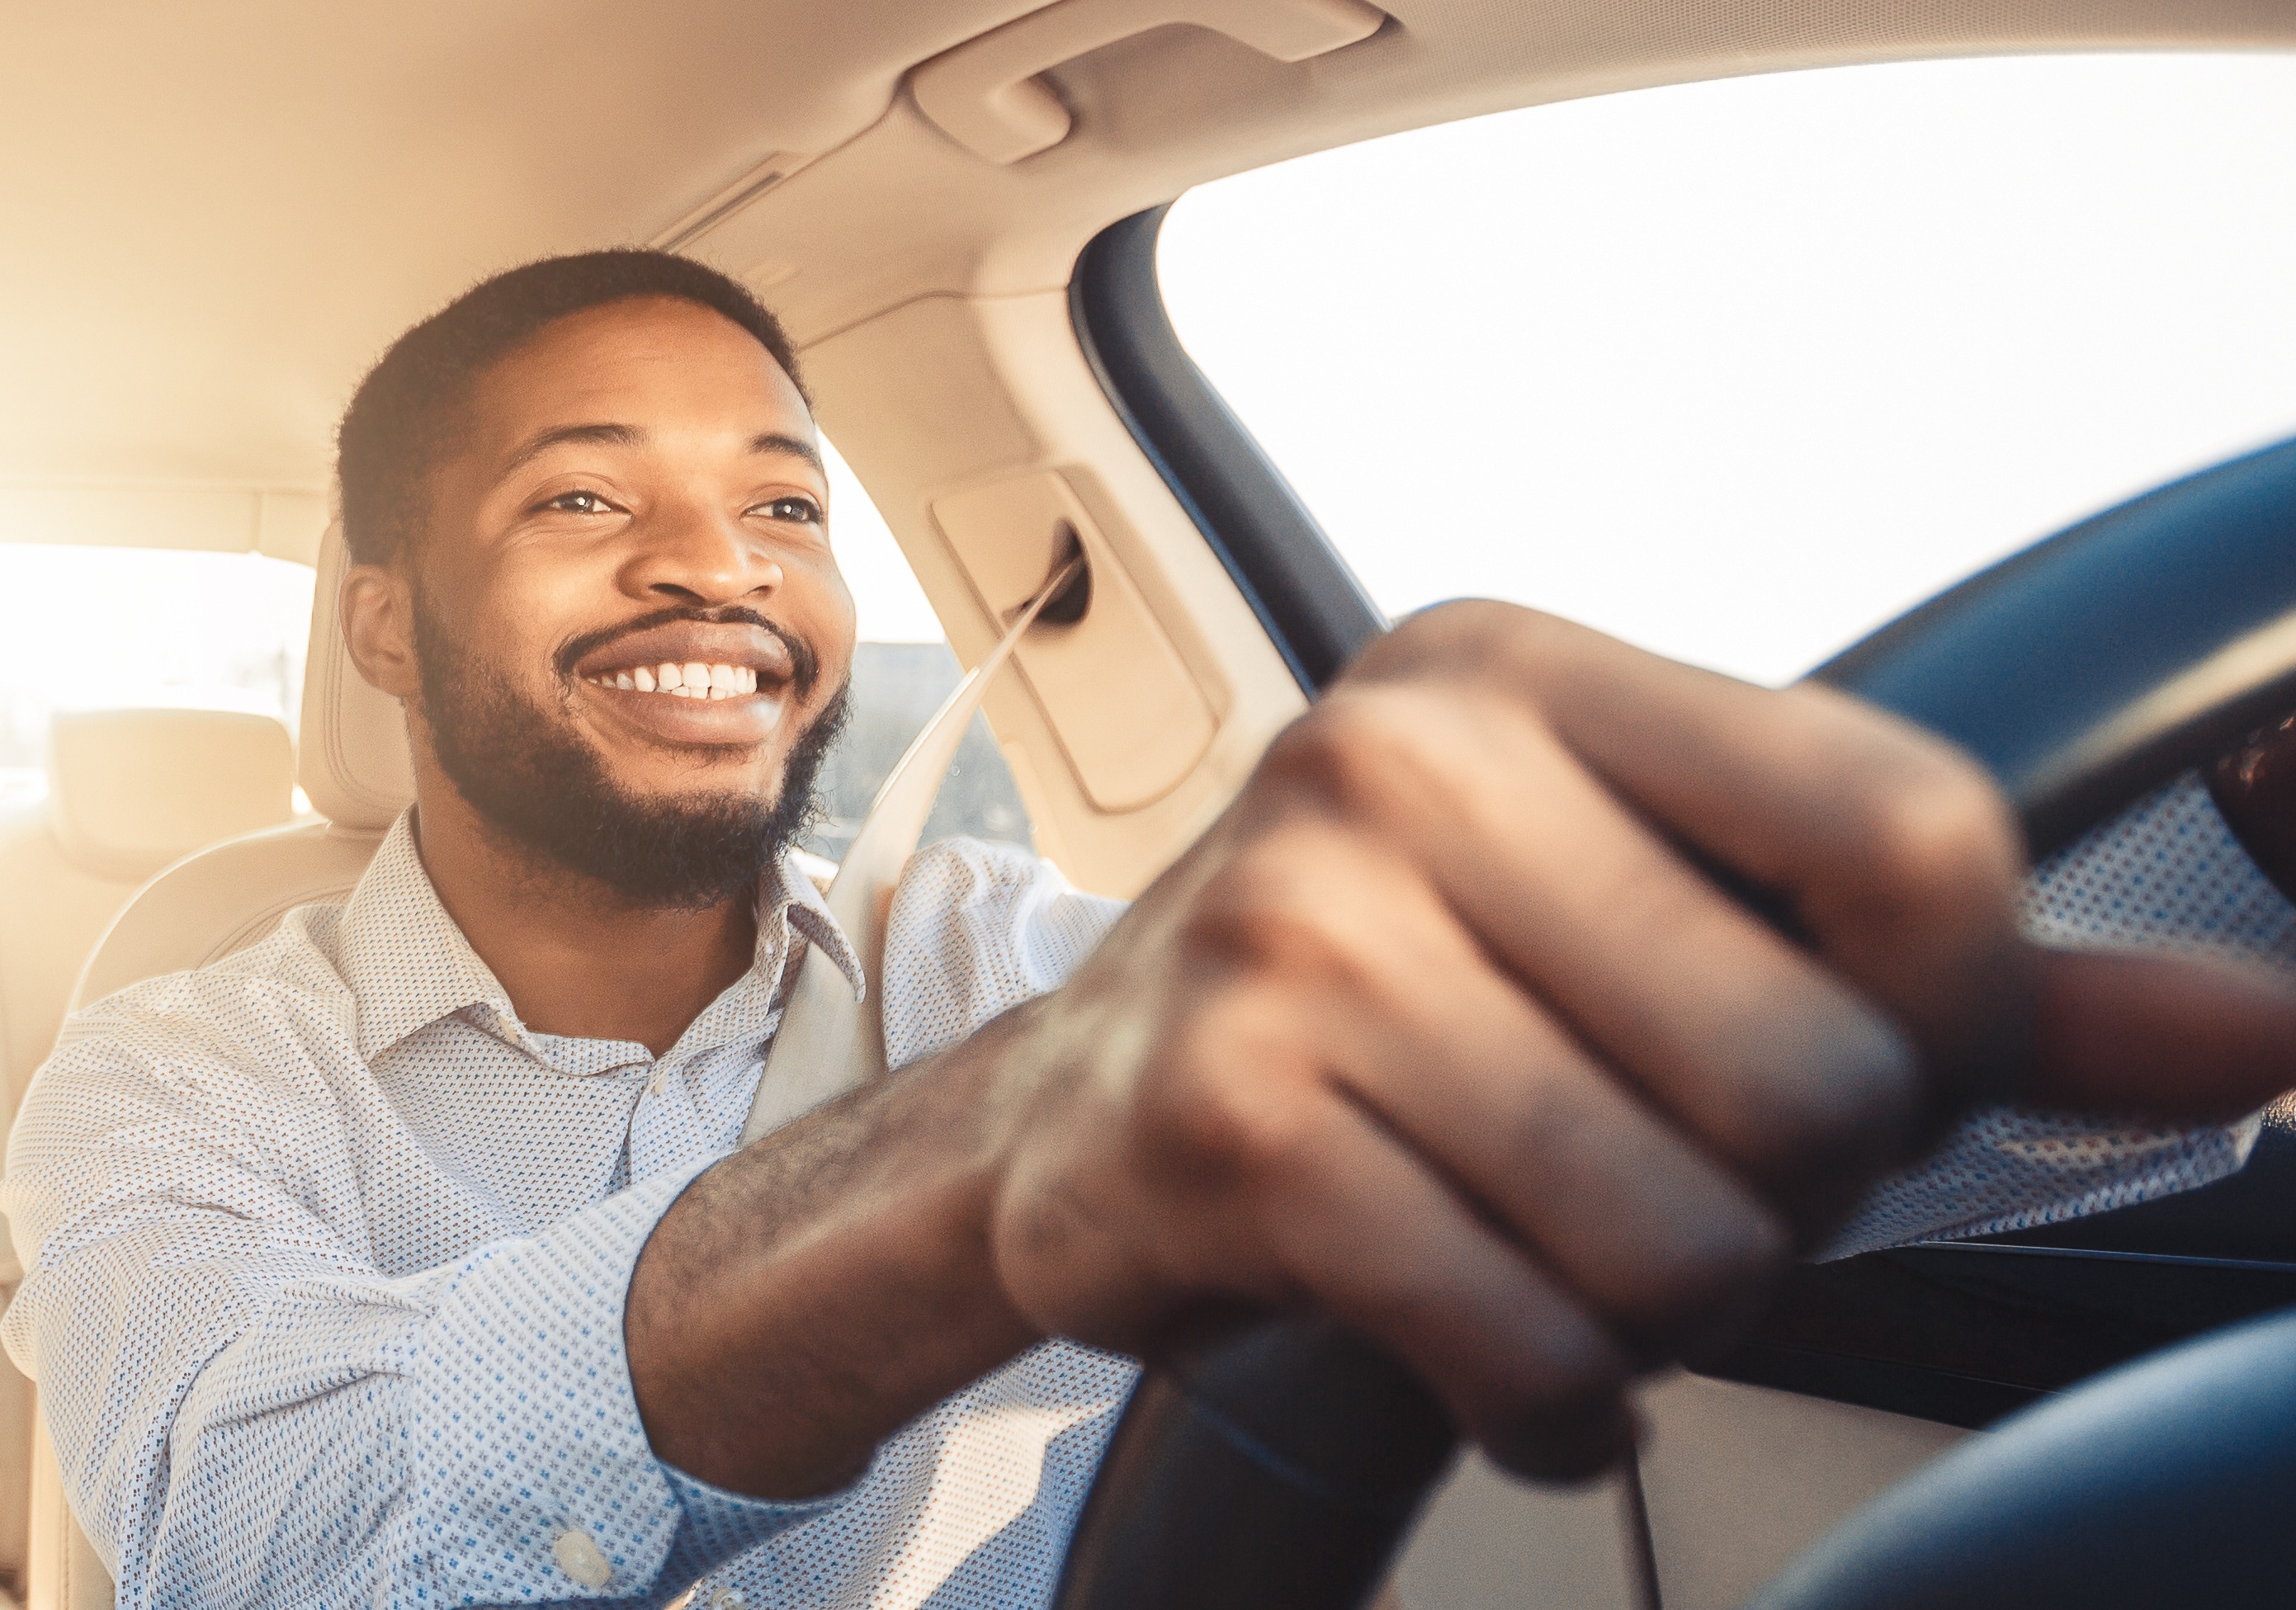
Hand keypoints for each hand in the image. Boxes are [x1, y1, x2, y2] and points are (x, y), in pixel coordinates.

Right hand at [961, 601, 2295, 1478]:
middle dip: (1780, 1201)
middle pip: (1818, 1083)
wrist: (1074, 1114)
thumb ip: (1953, 980)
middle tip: (1656, 1177)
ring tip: (1561, 1260)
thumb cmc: (1395, 1004)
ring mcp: (1290, 940)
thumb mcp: (1652, 921)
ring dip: (1661, 1316)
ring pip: (1684, 1238)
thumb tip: (2259, 1029)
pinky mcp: (1226, 1123)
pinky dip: (1554, 1404)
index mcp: (1514, 674)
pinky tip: (1499, 1353)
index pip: (1912, 836)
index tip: (1865, 1069)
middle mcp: (1390, 766)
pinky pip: (1533, 1339)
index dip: (1952, 1017)